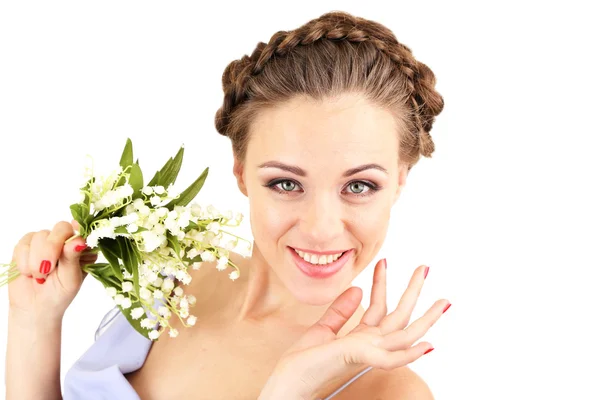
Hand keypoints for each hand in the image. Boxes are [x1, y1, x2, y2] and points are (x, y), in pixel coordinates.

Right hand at [8, 220, 96, 323]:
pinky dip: (24, 261)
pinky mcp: (26, 246)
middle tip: (47, 268)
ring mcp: (45, 241)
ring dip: (36, 260)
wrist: (34, 307)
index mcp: (81, 248)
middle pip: (60, 228)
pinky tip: (28, 273)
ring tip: (40, 277)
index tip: (72, 240)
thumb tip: (78, 240)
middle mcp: (65, 241)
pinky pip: (23, 245)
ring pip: (39, 236)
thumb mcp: (71, 280)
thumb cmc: (59, 294)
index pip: (82, 230)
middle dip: (51, 248)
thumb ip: (72, 258)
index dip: (78, 230)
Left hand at [260, 260, 449, 399]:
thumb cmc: (301, 367)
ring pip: (403, 334)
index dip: (382, 283)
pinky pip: (390, 359)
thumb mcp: (321, 331)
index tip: (384, 261)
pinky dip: (409, 353)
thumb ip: (340, 312)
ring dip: (426, 319)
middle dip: (413, 292)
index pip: (378, 307)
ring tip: (443, 301)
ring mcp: (366, 354)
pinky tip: (427, 345)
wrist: (287, 390)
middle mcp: (367, 346)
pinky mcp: (358, 360)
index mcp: (359, 339)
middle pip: (398, 316)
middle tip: (425, 268)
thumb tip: (358, 289)